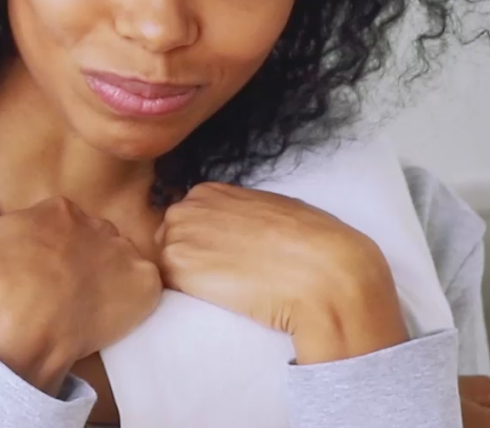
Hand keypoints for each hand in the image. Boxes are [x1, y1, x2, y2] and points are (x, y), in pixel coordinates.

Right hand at [0, 196, 161, 392]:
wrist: (23, 321)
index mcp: (59, 210)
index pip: (62, 224)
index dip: (52, 250)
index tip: (44, 272)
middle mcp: (97, 224)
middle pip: (95, 241)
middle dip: (84, 262)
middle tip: (66, 293)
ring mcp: (124, 253)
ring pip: (121, 265)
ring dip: (109, 283)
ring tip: (87, 311)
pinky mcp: (145, 284)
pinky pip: (144, 292)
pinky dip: (131, 306)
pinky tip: (108, 321)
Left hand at [157, 181, 407, 363]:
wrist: (323, 273)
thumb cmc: (312, 241)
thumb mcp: (272, 210)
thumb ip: (240, 215)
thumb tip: (232, 233)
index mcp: (209, 190)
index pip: (187, 223)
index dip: (204, 247)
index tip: (226, 261)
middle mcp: (186, 206)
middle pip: (169, 241)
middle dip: (189, 261)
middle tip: (224, 280)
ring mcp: (177, 234)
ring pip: (166, 265)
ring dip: (187, 281)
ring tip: (226, 290)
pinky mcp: (176, 266)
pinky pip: (167, 286)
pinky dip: (187, 297)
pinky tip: (218, 298)